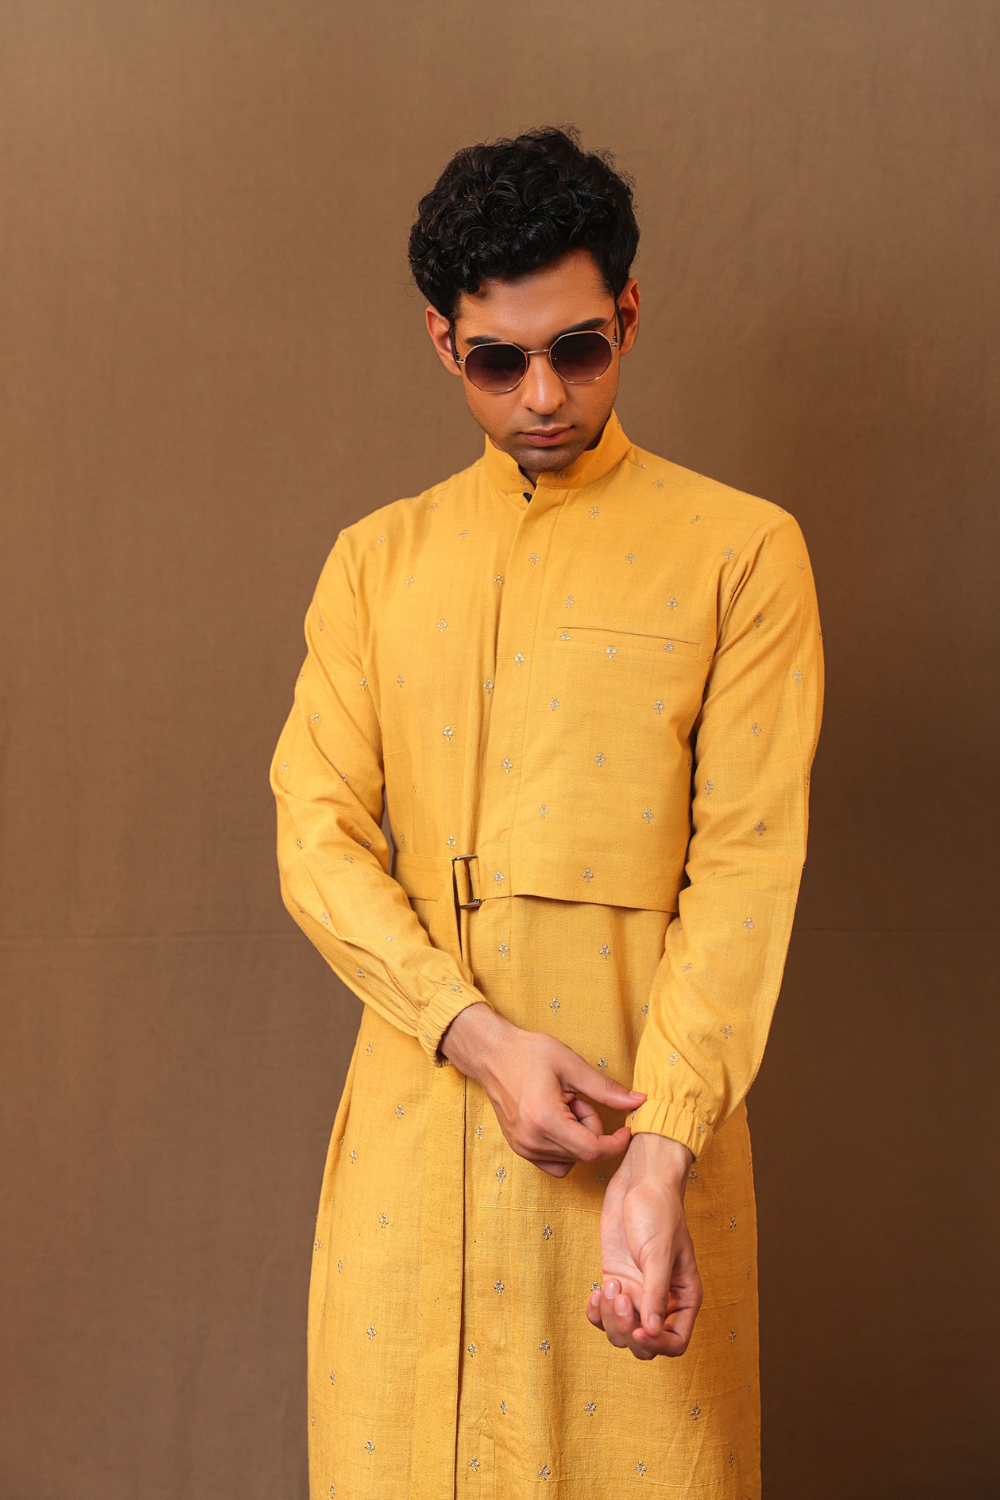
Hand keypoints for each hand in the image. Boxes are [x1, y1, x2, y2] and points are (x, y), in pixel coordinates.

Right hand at [440, 1002, 645, 1177]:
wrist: (492, 1055)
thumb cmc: (529, 1053)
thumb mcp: (572, 1065)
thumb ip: (606, 1089)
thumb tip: (639, 1102)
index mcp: (545, 1119)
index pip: (592, 1150)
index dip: (616, 1143)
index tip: (625, 1128)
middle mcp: (532, 1141)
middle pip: (584, 1154)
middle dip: (592, 1129)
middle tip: (578, 1100)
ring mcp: (523, 1148)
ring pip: (571, 1160)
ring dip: (577, 1137)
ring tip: (564, 1106)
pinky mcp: (520, 1150)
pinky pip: (556, 1163)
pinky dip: (565, 1147)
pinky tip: (558, 1121)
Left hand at [586, 1132, 701, 1357]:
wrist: (639, 1180)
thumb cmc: (659, 1210)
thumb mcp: (659, 1251)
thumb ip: (655, 1293)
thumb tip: (650, 1331)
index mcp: (683, 1296)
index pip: (676, 1341)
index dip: (657, 1344)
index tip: (639, 1329)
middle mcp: (660, 1300)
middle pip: (644, 1343)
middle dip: (627, 1328)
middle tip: (619, 1294)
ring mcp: (636, 1292)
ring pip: (621, 1331)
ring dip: (610, 1318)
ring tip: (608, 1285)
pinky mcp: (615, 1282)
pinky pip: (602, 1314)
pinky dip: (596, 1311)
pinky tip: (595, 1291)